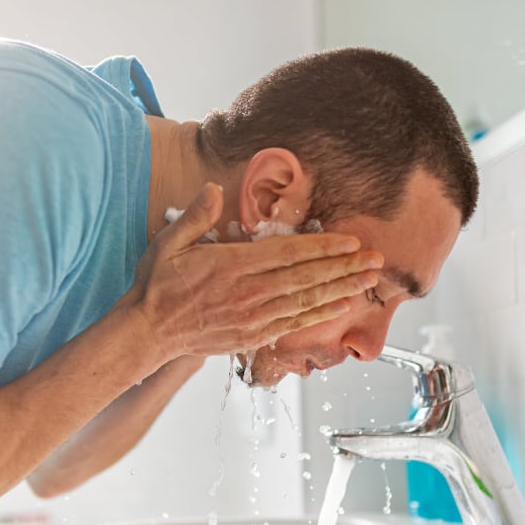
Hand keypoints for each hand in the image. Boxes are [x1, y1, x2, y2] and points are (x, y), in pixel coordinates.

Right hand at [118, 182, 381, 362]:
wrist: (147, 332)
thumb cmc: (158, 285)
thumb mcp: (168, 242)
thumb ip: (195, 215)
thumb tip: (213, 188)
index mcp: (232, 265)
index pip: (288, 253)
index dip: (323, 248)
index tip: (350, 241)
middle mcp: (249, 292)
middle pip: (307, 277)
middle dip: (345, 268)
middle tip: (376, 260)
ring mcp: (253, 317)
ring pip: (306, 301)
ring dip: (341, 290)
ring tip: (369, 281)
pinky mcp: (252, 336)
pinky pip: (293, 323)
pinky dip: (320, 315)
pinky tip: (341, 307)